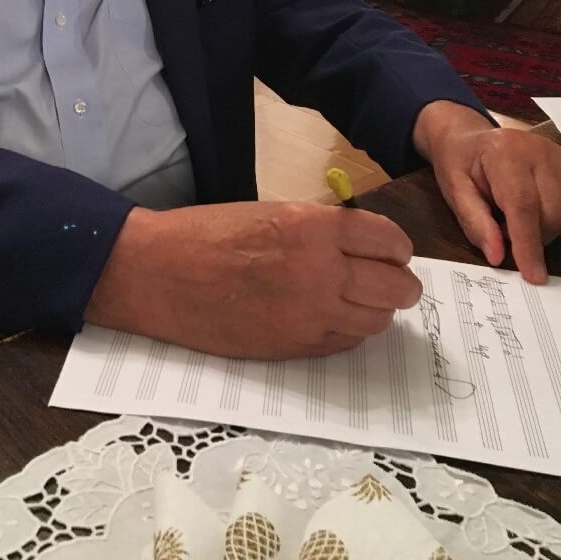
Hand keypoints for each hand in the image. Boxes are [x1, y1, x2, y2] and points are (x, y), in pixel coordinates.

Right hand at [86, 200, 421, 358]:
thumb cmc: (208, 234)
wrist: (159, 275)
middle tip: (394, 280)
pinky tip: (333, 317)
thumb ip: (320, 228)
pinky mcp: (294, 348)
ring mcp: (309, 316)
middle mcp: (319, 273)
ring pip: (376, 320)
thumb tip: (362, 245)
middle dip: (401, 283)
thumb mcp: (271, 211)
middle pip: (394, 287)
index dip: (398, 247)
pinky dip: (349, 330)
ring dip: (377, 309)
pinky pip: (345, 342)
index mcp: (311, 228)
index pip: (387, 240)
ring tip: (362, 300)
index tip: (396, 251)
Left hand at [414, 102, 560, 283]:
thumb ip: (474, 222)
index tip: (533, 276)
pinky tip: (533, 206)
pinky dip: (554, 218)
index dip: (528, 243)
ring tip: (514, 213)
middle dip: (531, 236)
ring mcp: (559, 156)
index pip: (523, 204)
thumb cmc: (460, 164)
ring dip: (543, 228)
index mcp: (504, 152)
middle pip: (551, 213)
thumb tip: (497, 255)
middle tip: (502, 225)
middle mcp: (539, 150)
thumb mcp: (454, 190)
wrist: (471, 138)